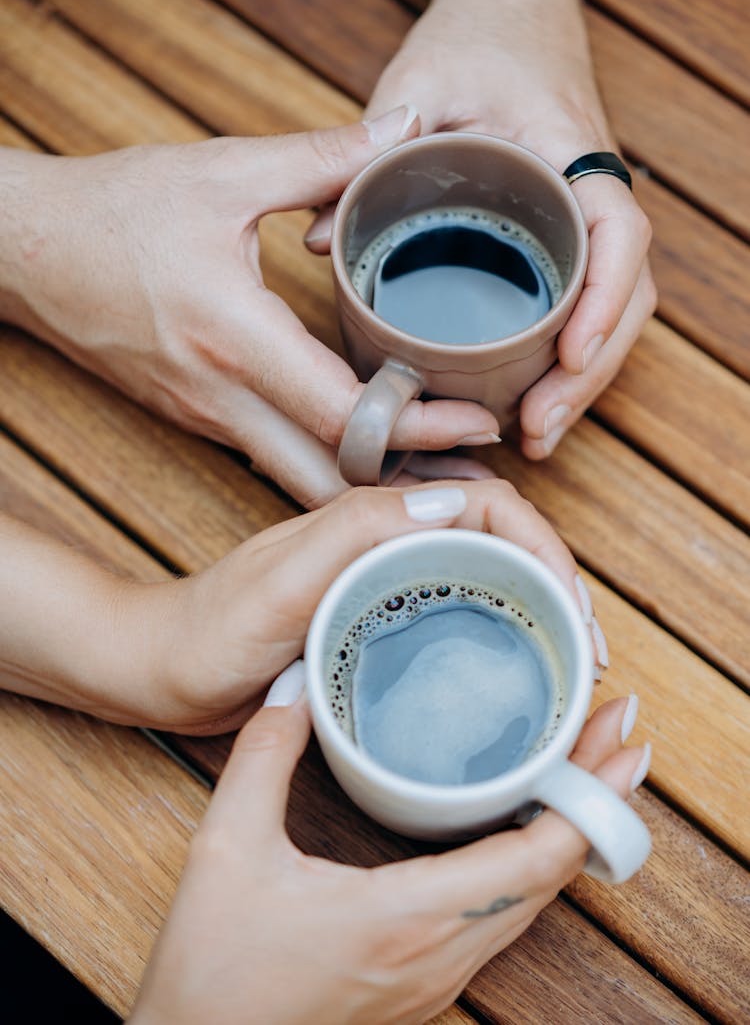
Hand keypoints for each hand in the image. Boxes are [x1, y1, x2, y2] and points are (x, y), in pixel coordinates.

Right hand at [0, 112, 499, 509]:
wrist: (24, 251)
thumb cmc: (114, 210)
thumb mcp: (221, 172)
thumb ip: (323, 156)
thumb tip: (405, 128)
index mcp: (235, 336)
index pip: (344, 413)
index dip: (421, 428)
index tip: (482, 422)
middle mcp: (221, 397)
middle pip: (329, 476)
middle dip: (407, 484)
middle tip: (476, 471)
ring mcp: (205, 417)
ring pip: (300, 479)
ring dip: (370, 481)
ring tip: (440, 466)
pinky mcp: (196, 417)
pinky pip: (274, 457)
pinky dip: (328, 463)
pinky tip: (371, 445)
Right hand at [129, 682, 648, 1024]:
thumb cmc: (214, 972)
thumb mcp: (227, 850)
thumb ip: (265, 756)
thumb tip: (297, 684)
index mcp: (409, 918)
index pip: (536, 856)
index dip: (590, 794)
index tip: (619, 735)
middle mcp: (442, 955)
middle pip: (553, 873)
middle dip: (595, 796)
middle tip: (615, 728)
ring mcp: (438, 978)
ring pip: (532, 901)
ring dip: (567, 830)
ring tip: (584, 766)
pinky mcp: (424, 985)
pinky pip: (503, 918)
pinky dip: (533, 863)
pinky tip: (524, 826)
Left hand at [137, 478, 608, 733]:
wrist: (161, 672)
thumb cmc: (209, 628)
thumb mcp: (279, 581)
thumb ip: (354, 531)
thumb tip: (457, 503)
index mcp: (373, 517)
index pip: (486, 506)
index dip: (542, 546)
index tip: (572, 604)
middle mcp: (387, 540)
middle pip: (498, 540)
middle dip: (557, 581)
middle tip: (589, 648)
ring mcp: (383, 580)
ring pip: (484, 576)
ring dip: (536, 609)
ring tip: (571, 663)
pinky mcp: (376, 618)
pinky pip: (454, 613)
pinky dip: (498, 634)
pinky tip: (514, 672)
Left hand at [308, 0, 655, 457]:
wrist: (510, 10)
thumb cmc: (473, 38)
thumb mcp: (420, 82)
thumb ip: (373, 150)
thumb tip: (316, 242)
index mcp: (571, 151)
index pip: (617, 231)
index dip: (602, 298)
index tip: (570, 355)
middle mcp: (590, 193)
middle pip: (622, 294)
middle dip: (588, 372)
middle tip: (536, 429)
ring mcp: (580, 219)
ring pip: (606, 311)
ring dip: (577, 380)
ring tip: (534, 436)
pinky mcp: (561, 236)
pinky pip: (578, 303)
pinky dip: (562, 358)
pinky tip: (527, 401)